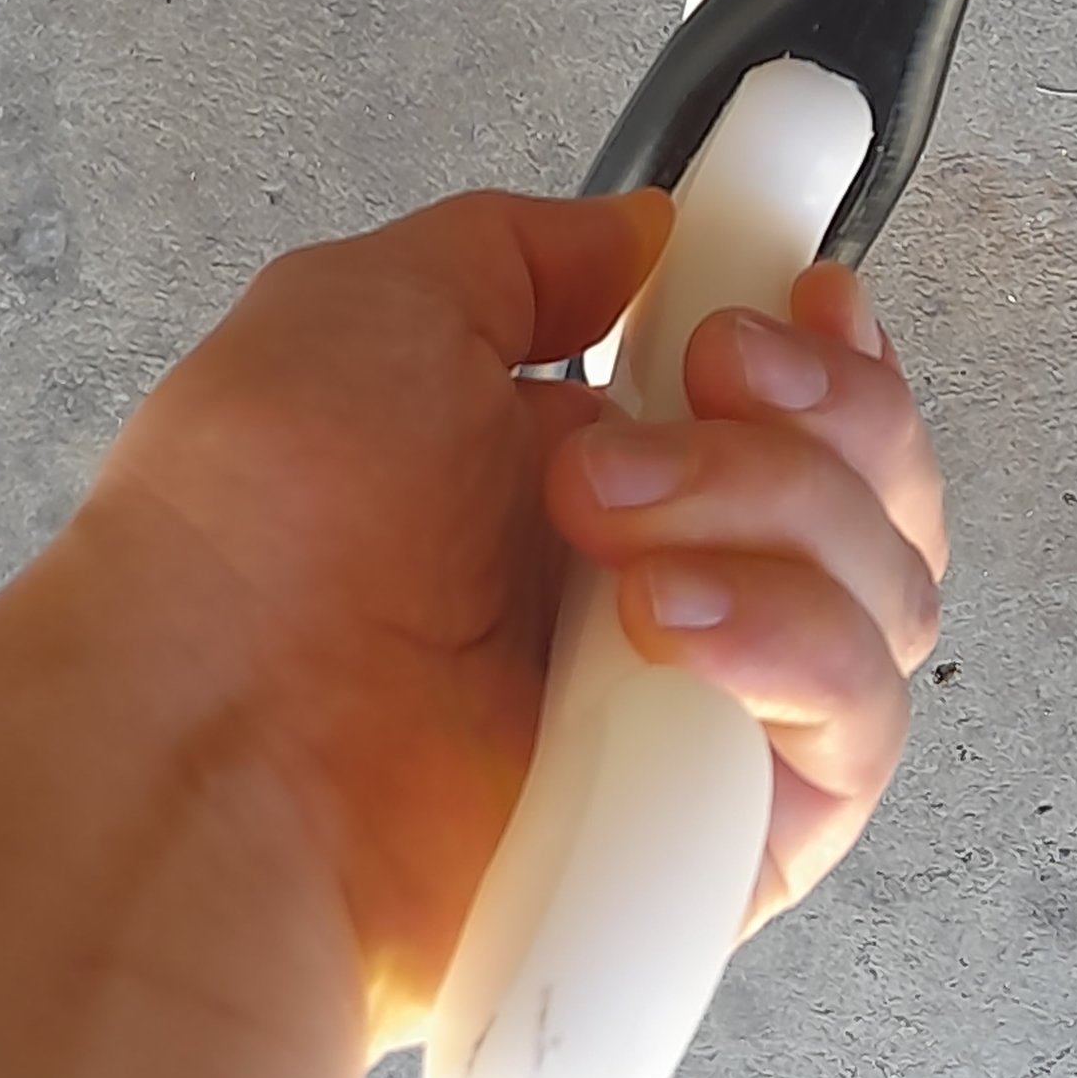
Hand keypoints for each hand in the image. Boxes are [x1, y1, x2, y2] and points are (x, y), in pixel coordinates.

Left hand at [91, 189, 946, 1043]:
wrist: (190, 745)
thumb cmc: (243, 541)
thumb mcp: (367, 307)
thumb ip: (524, 251)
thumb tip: (647, 231)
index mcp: (601, 480)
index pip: (810, 416)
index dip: (838, 353)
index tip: (803, 294)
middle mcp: (671, 597)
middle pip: (878, 494)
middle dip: (815, 408)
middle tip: (702, 379)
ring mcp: (700, 723)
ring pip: (886, 598)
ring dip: (780, 516)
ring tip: (610, 527)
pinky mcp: (721, 846)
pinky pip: (855, 737)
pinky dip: (797, 649)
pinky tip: (672, 622)